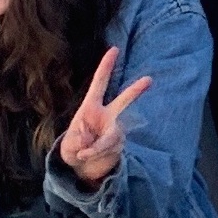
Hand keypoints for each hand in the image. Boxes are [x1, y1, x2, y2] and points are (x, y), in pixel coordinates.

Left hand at [58, 47, 152, 185]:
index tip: (114, 49)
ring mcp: (115, 130)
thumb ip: (78, 141)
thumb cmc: (73, 149)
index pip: (100, 83)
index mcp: (91, 107)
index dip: (106, 66)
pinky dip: (95, 154)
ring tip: (83, 153)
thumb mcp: (68, 145)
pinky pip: (109, 148)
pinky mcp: (119, 145)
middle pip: (124, 100)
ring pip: (112, 135)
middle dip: (136, 90)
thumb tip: (90, 141)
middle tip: (149, 79)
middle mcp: (107, 116)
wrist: (83, 169)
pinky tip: (86, 156)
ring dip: (96, 146)